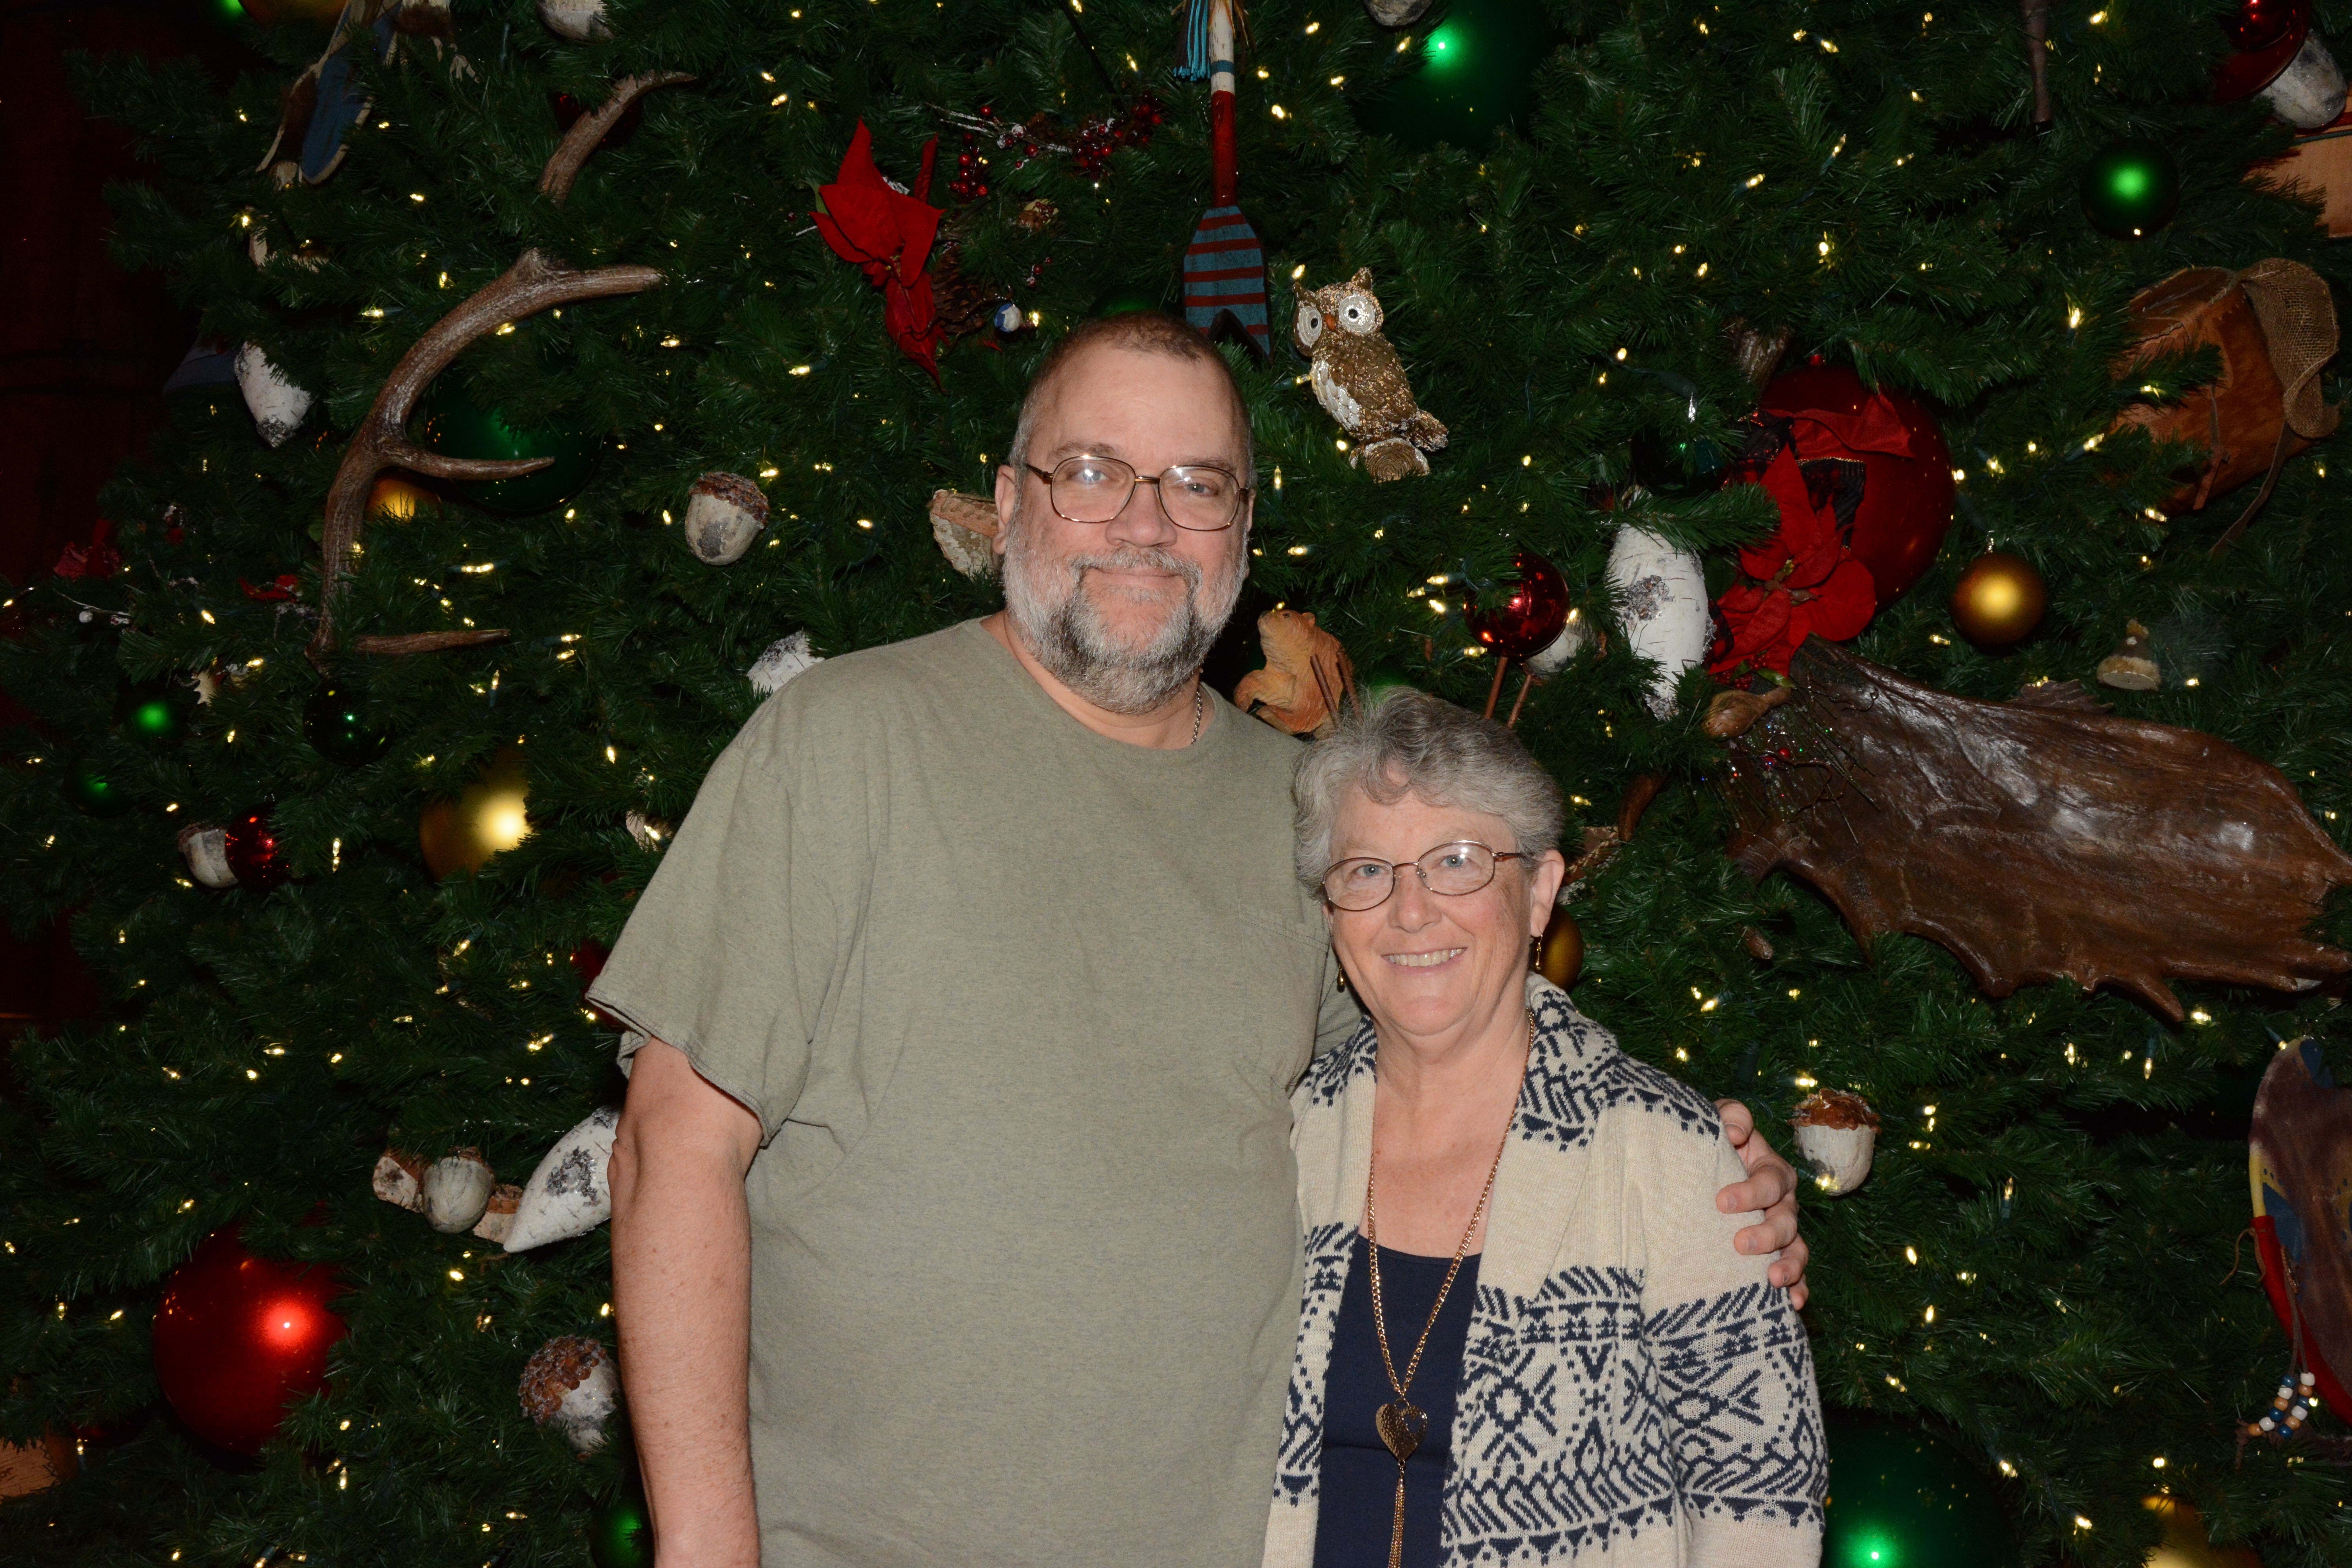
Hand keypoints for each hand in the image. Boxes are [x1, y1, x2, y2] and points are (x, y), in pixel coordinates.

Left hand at [1714, 1099, 1808, 1309]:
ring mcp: (1781, 1233)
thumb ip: (1728, 1116)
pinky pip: (1795, 1276)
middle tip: (1740, 1244)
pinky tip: (1791, 1303)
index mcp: (1770, 1170)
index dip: (1751, 1191)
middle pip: (1786, 1220)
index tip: (1721, 1202)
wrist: (1694, 1172)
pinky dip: (1797, 1288)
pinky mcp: (1774, 1257)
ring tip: (1772, 1279)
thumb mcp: (1713, 1121)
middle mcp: (1782, 1203)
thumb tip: (1736, 1131)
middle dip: (1767, 1234)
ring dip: (1789, 1266)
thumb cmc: (1707, 1144)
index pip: (1771, 1181)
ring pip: (1795, 1250)